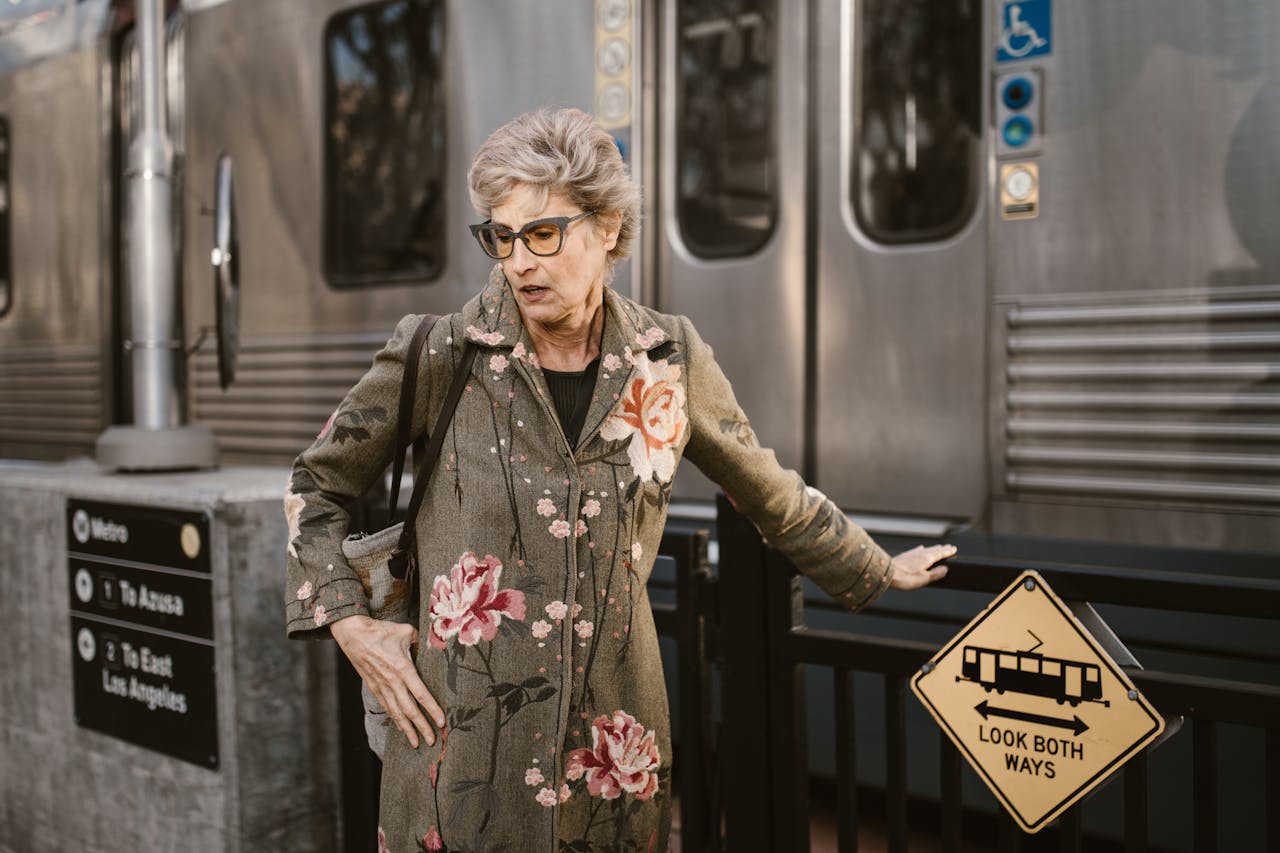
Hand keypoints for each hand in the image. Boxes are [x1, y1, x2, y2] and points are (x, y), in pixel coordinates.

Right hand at [330, 614, 444, 747]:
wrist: (354, 634)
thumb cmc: (381, 631)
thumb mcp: (407, 632)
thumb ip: (422, 643)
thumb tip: (431, 650)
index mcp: (403, 668)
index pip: (421, 694)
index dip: (432, 710)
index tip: (442, 722)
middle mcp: (393, 682)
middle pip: (410, 710)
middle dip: (422, 727)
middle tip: (432, 741)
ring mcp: (382, 686)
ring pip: (396, 713)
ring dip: (407, 729)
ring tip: (416, 743)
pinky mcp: (373, 687)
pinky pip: (386, 707)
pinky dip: (395, 719)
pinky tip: (401, 728)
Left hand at [889, 544, 954, 590]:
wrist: (887, 572)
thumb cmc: (905, 578)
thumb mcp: (923, 579)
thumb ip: (935, 574)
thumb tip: (945, 569)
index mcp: (927, 559)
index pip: (940, 553)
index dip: (948, 551)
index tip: (954, 548)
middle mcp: (921, 553)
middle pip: (934, 550)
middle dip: (942, 549)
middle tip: (949, 547)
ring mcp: (913, 553)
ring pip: (926, 549)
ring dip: (934, 548)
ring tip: (938, 548)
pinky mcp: (906, 555)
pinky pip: (917, 550)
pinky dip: (922, 549)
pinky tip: (921, 548)